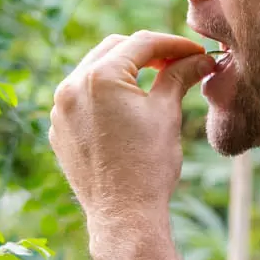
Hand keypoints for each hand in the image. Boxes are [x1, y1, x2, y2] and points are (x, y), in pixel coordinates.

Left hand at [49, 30, 216, 228]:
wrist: (123, 215)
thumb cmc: (149, 166)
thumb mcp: (166, 113)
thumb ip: (179, 76)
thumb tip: (201, 59)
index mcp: (100, 77)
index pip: (141, 43)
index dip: (174, 44)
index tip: (196, 52)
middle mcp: (72, 87)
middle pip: (114, 49)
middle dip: (147, 52)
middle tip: (176, 63)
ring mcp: (60, 110)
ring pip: (93, 71)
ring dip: (123, 70)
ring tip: (153, 81)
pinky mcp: (59, 130)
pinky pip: (81, 98)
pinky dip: (104, 94)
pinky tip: (127, 107)